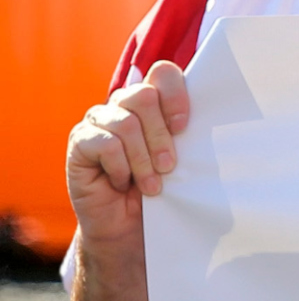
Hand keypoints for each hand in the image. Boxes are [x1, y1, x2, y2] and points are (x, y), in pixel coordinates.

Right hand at [65, 61, 189, 243]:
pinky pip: (104, 143)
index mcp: (150, 101)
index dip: (176, 96)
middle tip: (168, 166)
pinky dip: (120, 166)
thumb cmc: (159, 188)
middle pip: (143, 96)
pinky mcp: (79, 142)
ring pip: (126, 123)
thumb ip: (188, 133)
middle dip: (160, 136)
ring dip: (142, 158)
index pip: (163, 73)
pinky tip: (122, 182)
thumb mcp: (180, 158)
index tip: (184, 127)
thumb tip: (217, 118)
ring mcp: (97, 121)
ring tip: (151, 184)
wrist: (127, 227)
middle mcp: (121, 104)